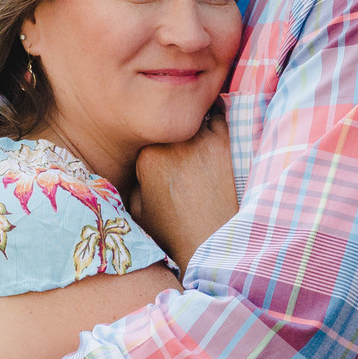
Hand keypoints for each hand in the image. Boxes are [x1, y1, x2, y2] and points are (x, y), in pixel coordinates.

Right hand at [133, 107, 238, 272]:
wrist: (211, 245)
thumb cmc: (172, 232)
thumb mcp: (138, 210)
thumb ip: (133, 180)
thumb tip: (135, 163)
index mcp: (146, 157)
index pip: (146, 131)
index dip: (152, 139)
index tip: (160, 147)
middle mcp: (172, 143)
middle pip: (169, 121)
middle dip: (171, 128)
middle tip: (179, 140)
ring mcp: (200, 140)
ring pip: (193, 113)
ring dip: (193, 120)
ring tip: (195, 134)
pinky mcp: (224, 142)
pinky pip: (218, 116)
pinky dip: (215, 119)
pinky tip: (213, 129)